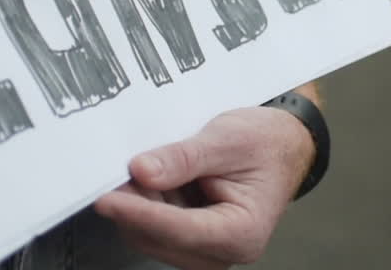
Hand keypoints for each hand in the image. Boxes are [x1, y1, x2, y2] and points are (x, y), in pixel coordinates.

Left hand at [95, 106, 316, 269]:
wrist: (283, 143)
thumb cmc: (266, 143)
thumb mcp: (227, 139)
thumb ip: (184, 157)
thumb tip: (141, 171)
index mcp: (243, 231)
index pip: (180, 230)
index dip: (139, 213)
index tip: (107, 198)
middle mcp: (224, 251)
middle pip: (160, 239)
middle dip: (134, 207)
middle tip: (114, 170)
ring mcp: (207, 249)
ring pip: (152, 237)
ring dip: (139, 204)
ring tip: (141, 166)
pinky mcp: (192, 240)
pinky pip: (156, 229)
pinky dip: (146, 204)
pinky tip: (150, 178)